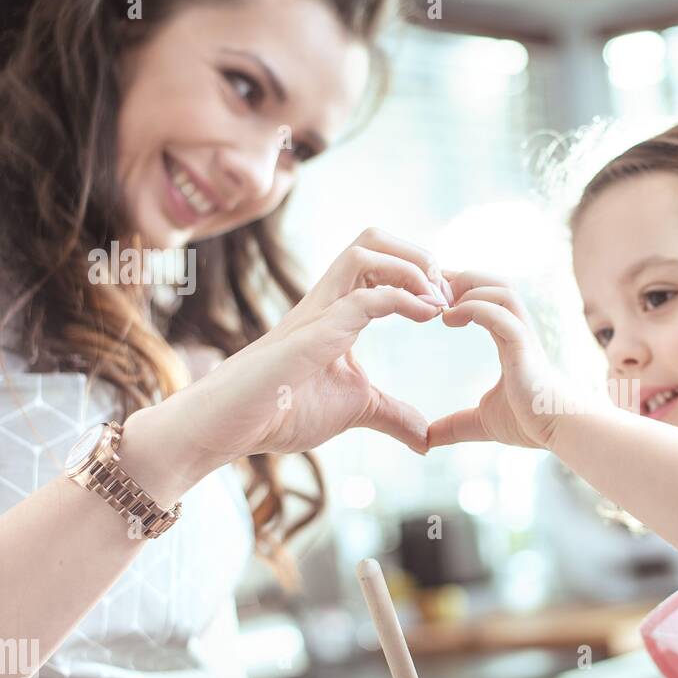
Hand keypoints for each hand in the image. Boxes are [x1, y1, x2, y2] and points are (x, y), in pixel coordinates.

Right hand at [154, 228, 449, 475]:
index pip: (380, 263)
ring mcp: (317, 311)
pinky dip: (402, 298)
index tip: (451, 302)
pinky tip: (427, 315)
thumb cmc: (280, 414)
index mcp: (337, 311)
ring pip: (364, 250)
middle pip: (372, 239)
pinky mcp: (311, 333)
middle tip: (447, 292)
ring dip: (411, 267)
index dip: (421, 273)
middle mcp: (327, 300)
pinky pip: (363, 297)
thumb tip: (425, 438)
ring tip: (438, 299)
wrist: (227, 430)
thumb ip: (391, 416)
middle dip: (418, 255)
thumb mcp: (355, 411)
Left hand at [427, 272, 590, 450]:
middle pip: (495, 282)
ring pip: (501, 289)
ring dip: (469, 286)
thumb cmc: (530, 424)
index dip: (461, 291)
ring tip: (442, 303)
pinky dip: (473, 307)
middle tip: (433, 290)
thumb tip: (426, 441)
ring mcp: (523, 335)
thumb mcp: (481, 423)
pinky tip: (449, 319)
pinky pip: (498, 313)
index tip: (432, 298)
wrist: (559, 432)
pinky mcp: (524, 345)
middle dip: (463, 278)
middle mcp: (518, 331)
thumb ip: (454, 426)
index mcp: (510, 340)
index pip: (487, 299)